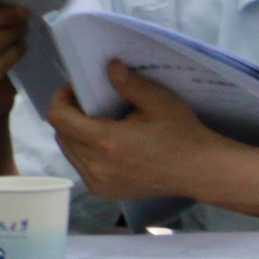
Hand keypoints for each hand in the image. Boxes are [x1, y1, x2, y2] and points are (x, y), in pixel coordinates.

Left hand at [44, 62, 226, 201]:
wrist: (199, 171)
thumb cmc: (181, 134)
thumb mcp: (160, 101)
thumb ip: (130, 83)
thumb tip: (109, 67)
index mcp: (107, 143)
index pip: (58, 118)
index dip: (61, 98)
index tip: (76, 89)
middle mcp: (97, 166)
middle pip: (60, 133)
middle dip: (68, 113)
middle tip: (88, 101)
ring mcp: (99, 182)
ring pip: (68, 150)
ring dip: (74, 132)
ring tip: (96, 120)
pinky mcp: (104, 191)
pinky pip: (80, 165)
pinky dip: (83, 150)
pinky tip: (103, 141)